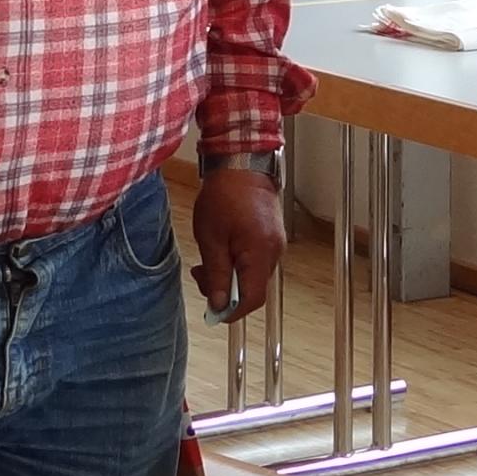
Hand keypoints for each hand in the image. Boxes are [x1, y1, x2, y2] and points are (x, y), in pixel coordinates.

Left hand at [193, 165, 285, 321]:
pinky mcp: (272, 237)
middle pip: (253, 289)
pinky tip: (222, 250)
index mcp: (260, 253)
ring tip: (208, 259)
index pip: (252, 299)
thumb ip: (216, 274)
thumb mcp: (211, 238)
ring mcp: (275, 244)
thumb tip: (218, 304)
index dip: (232, 311)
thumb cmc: (224, 196)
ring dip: (230, 276)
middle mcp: (274, 252)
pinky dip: (237, 263)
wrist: (242, 164)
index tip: (213, 310)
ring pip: (253, 276)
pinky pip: (256, 261)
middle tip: (201, 274)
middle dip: (225, 290)